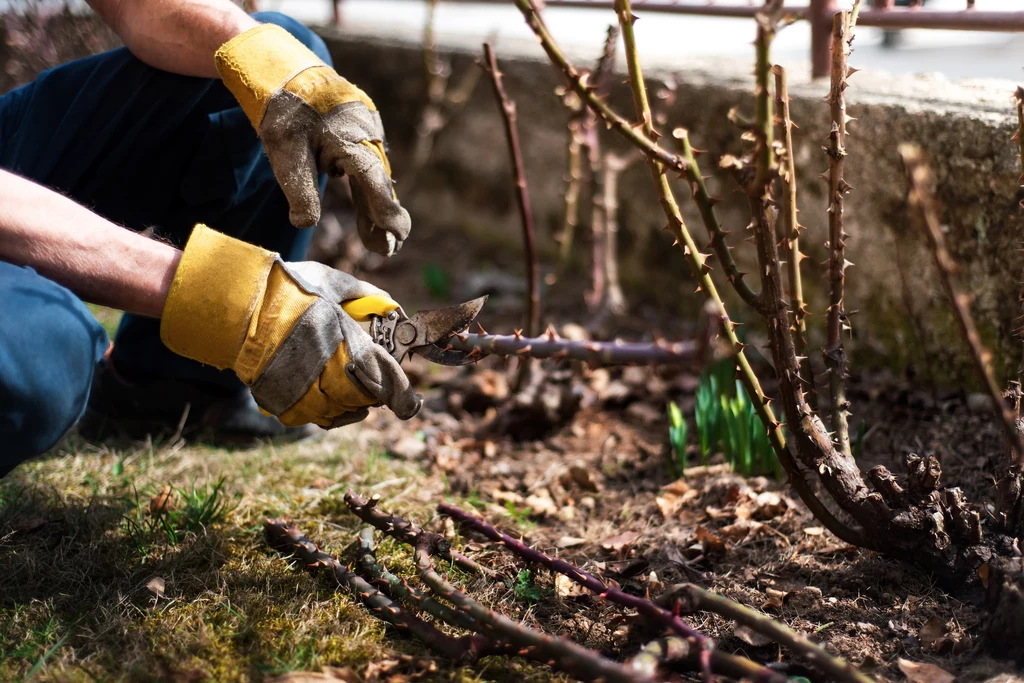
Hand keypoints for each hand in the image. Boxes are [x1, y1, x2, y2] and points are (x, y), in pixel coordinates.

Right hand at [160, 225, 421, 427]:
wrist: (237, 306)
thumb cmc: (287, 288)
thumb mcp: (331, 282)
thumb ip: (364, 294)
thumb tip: (390, 304)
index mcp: (348, 346)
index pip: (387, 382)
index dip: (403, 397)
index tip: (411, 403)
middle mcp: (331, 375)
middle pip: (366, 400)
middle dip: (374, 393)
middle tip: (373, 381)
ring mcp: (305, 393)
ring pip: (341, 413)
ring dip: (351, 404)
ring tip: (349, 388)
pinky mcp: (283, 403)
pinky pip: (313, 418)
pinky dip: (325, 412)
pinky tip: (326, 399)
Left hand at [215, 24, 409, 255]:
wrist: (286, 71)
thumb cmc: (284, 111)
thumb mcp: (284, 152)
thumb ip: (298, 189)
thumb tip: (304, 224)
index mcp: (351, 140)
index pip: (374, 183)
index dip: (386, 212)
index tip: (397, 236)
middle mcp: (367, 136)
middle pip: (380, 185)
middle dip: (385, 219)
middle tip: (388, 250)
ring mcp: (368, 132)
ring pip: (375, 177)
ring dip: (376, 209)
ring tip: (378, 242)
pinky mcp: (362, 132)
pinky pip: (369, 166)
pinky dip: (369, 191)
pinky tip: (368, 212)